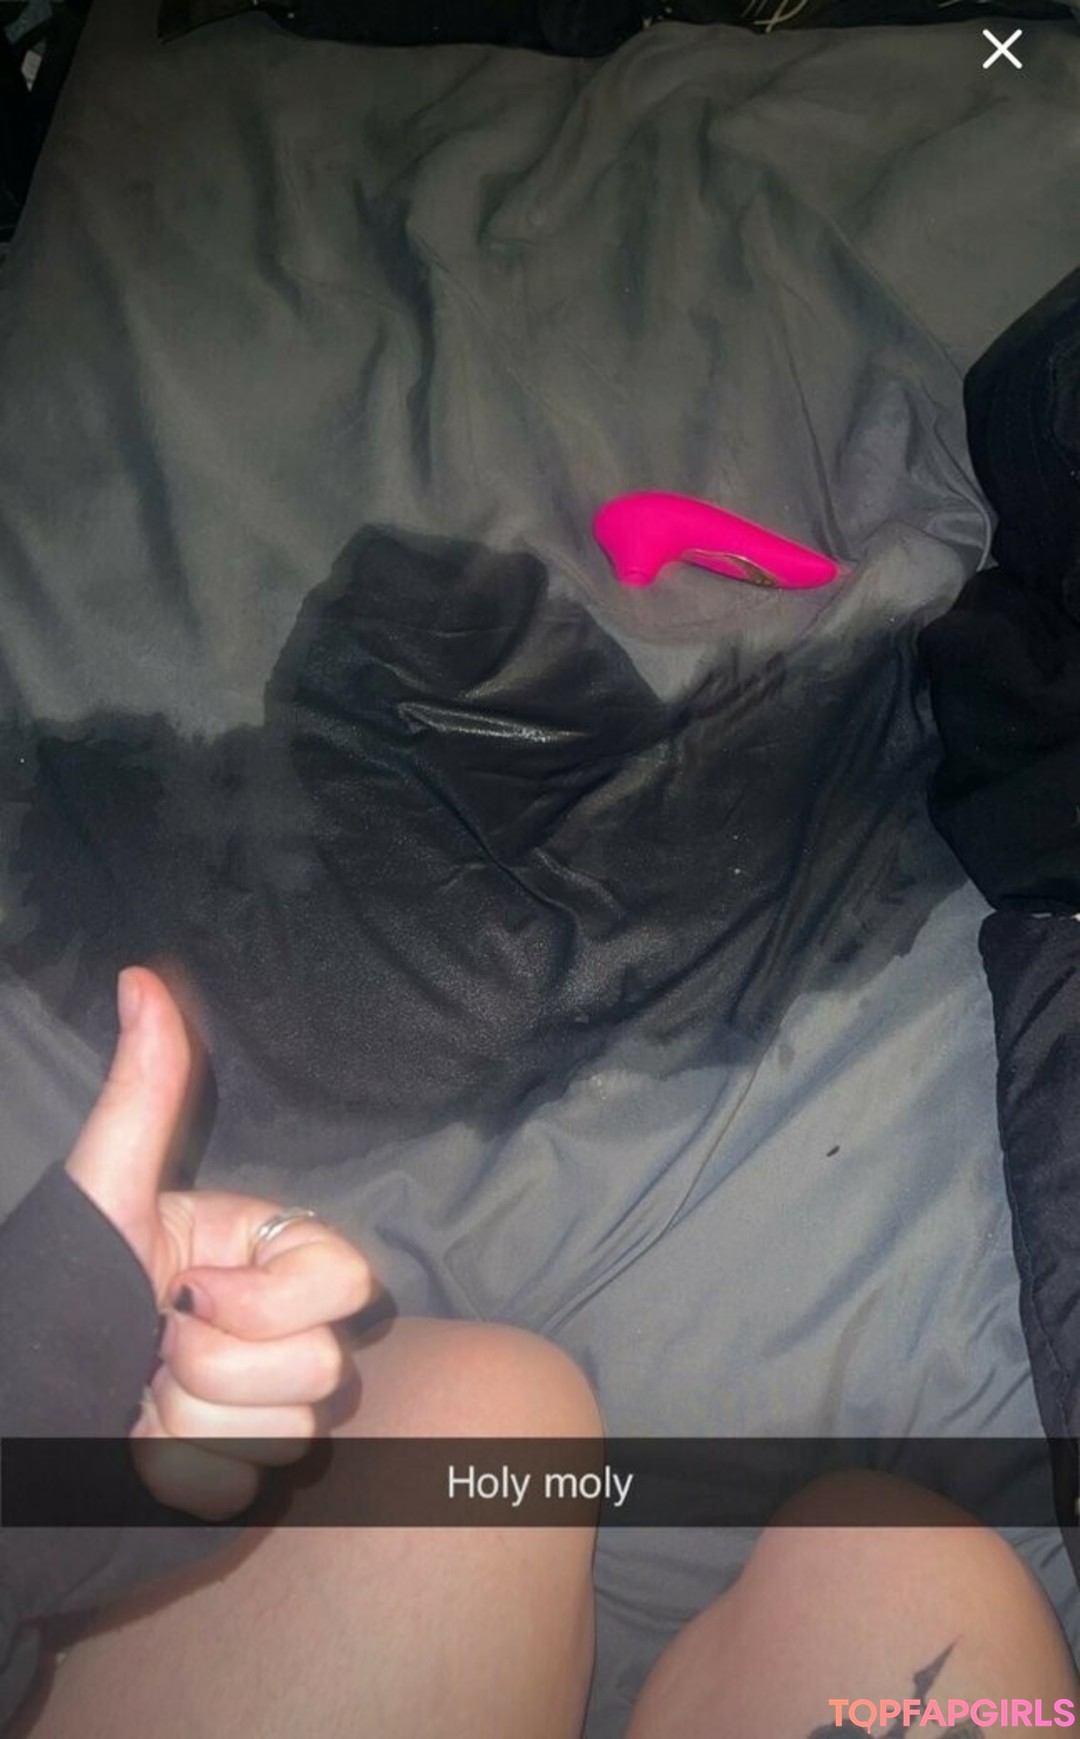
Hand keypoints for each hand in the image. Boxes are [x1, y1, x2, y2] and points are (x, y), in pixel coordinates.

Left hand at [65, 967, 373, 1518]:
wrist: (9, 1447)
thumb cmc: (47, 1315)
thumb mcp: (99, 1203)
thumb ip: (140, 1097)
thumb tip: (140, 975)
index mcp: (248, 1255)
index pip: (344, 1275)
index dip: (272, 1298)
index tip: (187, 1294)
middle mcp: (267, 1325)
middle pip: (325, 1357)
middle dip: (220, 1365)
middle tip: (151, 1352)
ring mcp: (260, 1404)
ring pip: (299, 1423)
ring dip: (200, 1422)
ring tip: (141, 1402)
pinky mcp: (248, 1471)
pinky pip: (266, 1479)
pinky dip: (195, 1472)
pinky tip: (150, 1452)